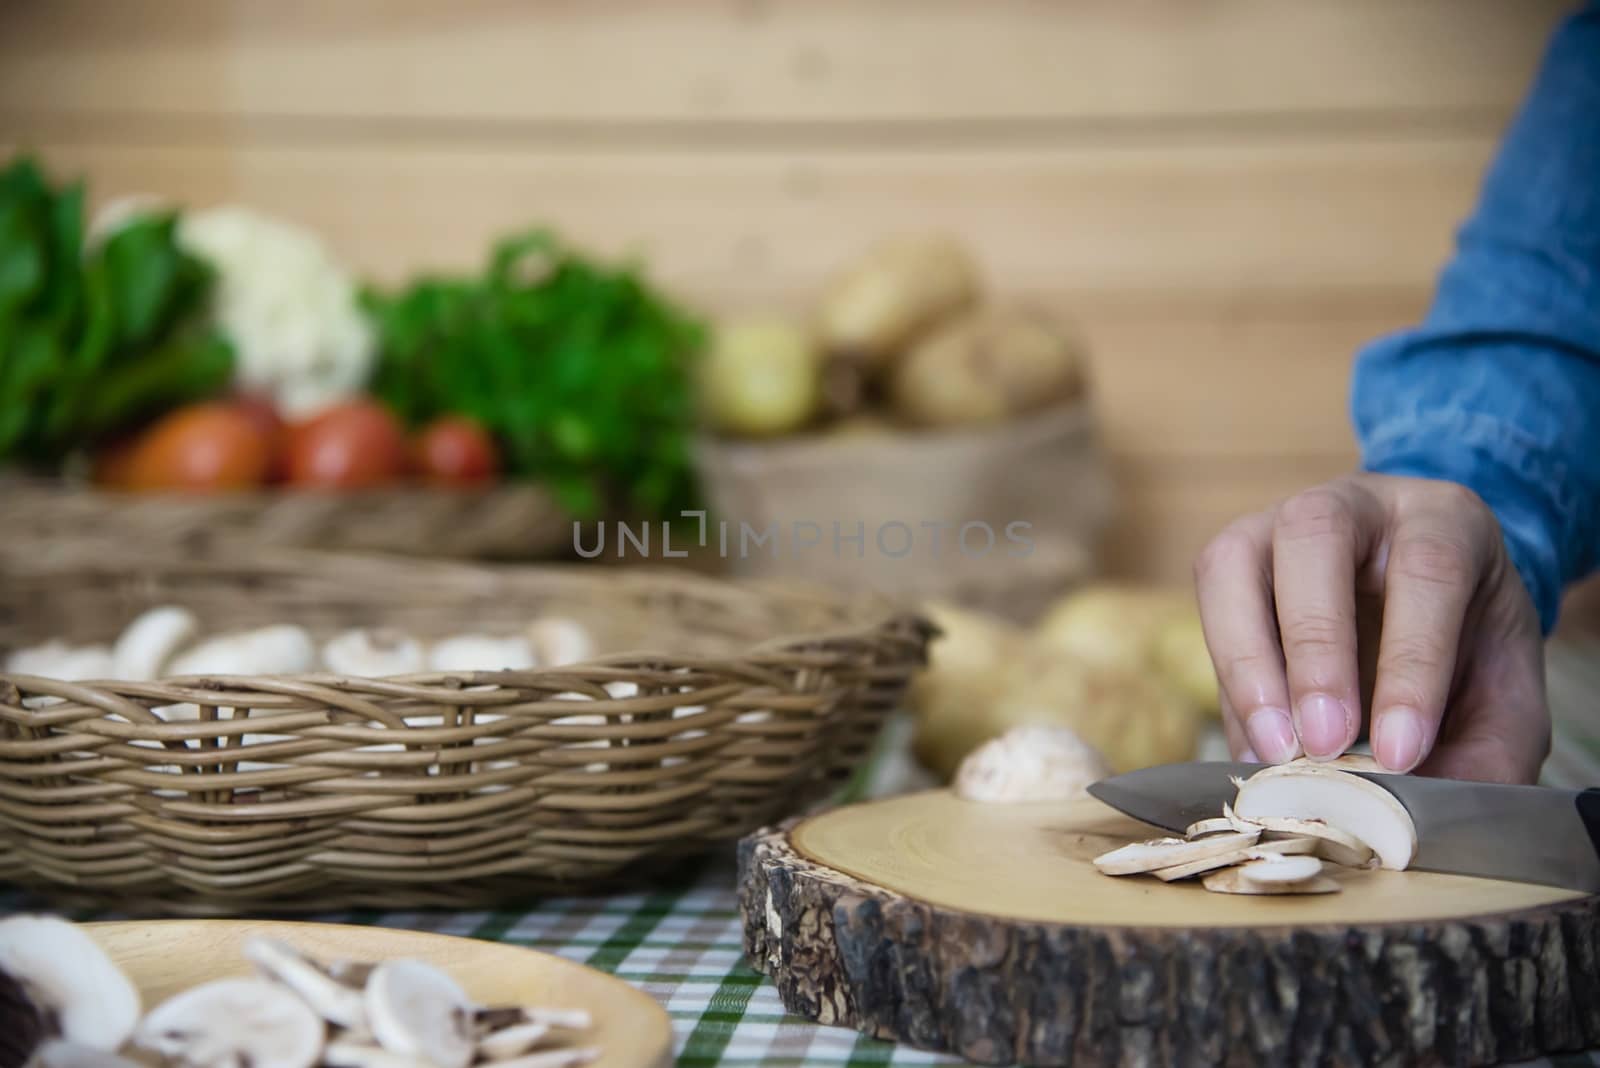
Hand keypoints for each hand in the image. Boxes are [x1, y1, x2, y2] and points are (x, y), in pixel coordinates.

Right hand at [1193, 473, 1548, 782]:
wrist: (1429, 610)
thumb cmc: (1467, 649)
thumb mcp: (1505, 697)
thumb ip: (1483, 753)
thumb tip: (1418, 813)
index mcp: (1444, 520)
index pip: (1427, 570)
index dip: (1412, 663)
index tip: (1401, 753)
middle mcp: (1353, 504)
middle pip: (1315, 535)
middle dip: (1314, 647)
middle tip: (1323, 743)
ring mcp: (1276, 525)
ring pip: (1234, 562)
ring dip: (1246, 660)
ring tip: (1273, 748)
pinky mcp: (1231, 563)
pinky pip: (1209, 606)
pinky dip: (1228, 680)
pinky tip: (1257, 742)